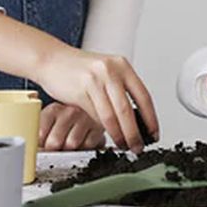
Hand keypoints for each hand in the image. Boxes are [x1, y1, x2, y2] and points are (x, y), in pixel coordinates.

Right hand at [37, 46, 158, 152]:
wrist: (52, 59)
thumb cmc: (80, 68)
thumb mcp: (106, 71)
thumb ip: (121, 89)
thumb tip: (137, 119)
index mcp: (122, 65)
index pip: (143, 96)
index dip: (151, 118)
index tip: (153, 133)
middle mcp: (111, 70)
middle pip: (128, 110)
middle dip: (135, 133)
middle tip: (138, 146)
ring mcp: (95, 79)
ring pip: (111, 116)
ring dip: (119, 135)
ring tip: (123, 145)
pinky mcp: (80, 90)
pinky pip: (95, 115)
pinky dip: (102, 128)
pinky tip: (106, 135)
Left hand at [38, 102, 105, 151]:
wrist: (91, 111)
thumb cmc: (66, 121)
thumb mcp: (49, 121)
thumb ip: (37, 132)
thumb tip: (30, 148)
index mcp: (53, 110)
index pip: (40, 133)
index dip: (39, 145)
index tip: (40, 147)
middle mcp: (69, 112)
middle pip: (54, 142)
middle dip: (54, 149)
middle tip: (55, 148)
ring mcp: (85, 119)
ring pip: (71, 145)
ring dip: (69, 150)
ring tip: (69, 144)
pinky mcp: (98, 128)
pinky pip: (87, 146)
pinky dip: (84, 148)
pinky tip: (82, 142)